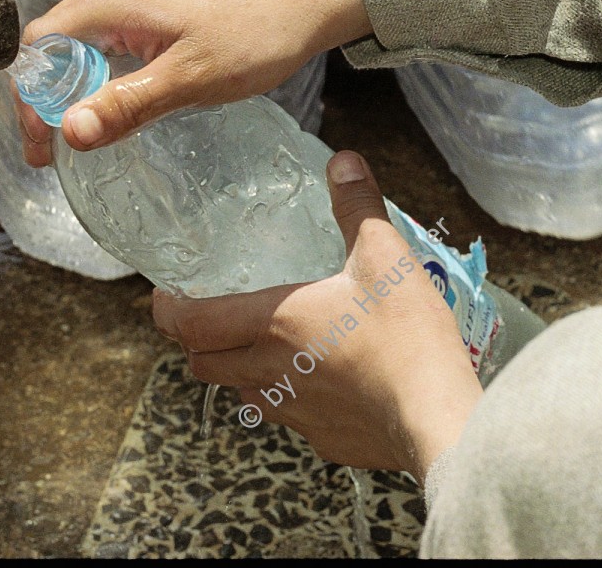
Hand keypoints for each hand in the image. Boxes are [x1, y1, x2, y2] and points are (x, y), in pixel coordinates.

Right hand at [11, 0, 371, 161]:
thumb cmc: (257, 35)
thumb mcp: (189, 81)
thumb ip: (124, 105)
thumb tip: (67, 133)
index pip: (40, 47)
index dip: (31, 100)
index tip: (43, 146)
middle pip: (57, 39)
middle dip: (51, 95)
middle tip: (61, 147)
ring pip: (85, 33)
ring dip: (79, 79)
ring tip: (90, 127)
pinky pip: (113, 24)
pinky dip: (106, 61)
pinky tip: (124, 91)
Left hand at [154, 151, 482, 477]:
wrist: (437, 417)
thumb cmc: (406, 336)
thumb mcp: (385, 255)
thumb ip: (357, 205)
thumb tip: (343, 162)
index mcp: (273, 324)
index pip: (190, 324)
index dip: (167, 309)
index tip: (165, 294)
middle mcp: (271, 372)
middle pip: (203, 364)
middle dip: (196, 340)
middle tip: (209, 313)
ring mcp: (295, 412)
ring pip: (243, 391)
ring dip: (239, 369)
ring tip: (264, 342)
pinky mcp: (324, 439)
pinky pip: (288, 417)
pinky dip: (287, 396)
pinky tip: (320, 379)